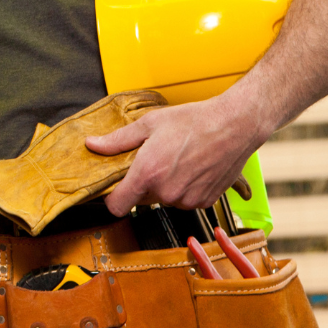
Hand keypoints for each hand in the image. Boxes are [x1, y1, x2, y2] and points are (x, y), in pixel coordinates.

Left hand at [88, 96, 263, 215]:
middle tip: (153, 161)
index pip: (117, 206)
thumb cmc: (195, 121)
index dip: (113, 198)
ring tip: (176, 161)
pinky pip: (185, 201)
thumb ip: (118, 140)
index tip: (115, 189)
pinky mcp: (205, 202)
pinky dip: (185, 189)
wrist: (235, 125)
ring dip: (165, 186)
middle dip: (142, 184)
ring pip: (165, 200)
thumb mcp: (149, 124)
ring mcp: (188, 199)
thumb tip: (93, 145)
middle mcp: (167, 192)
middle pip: (141, 200)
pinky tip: (191, 168)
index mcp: (148, 174)